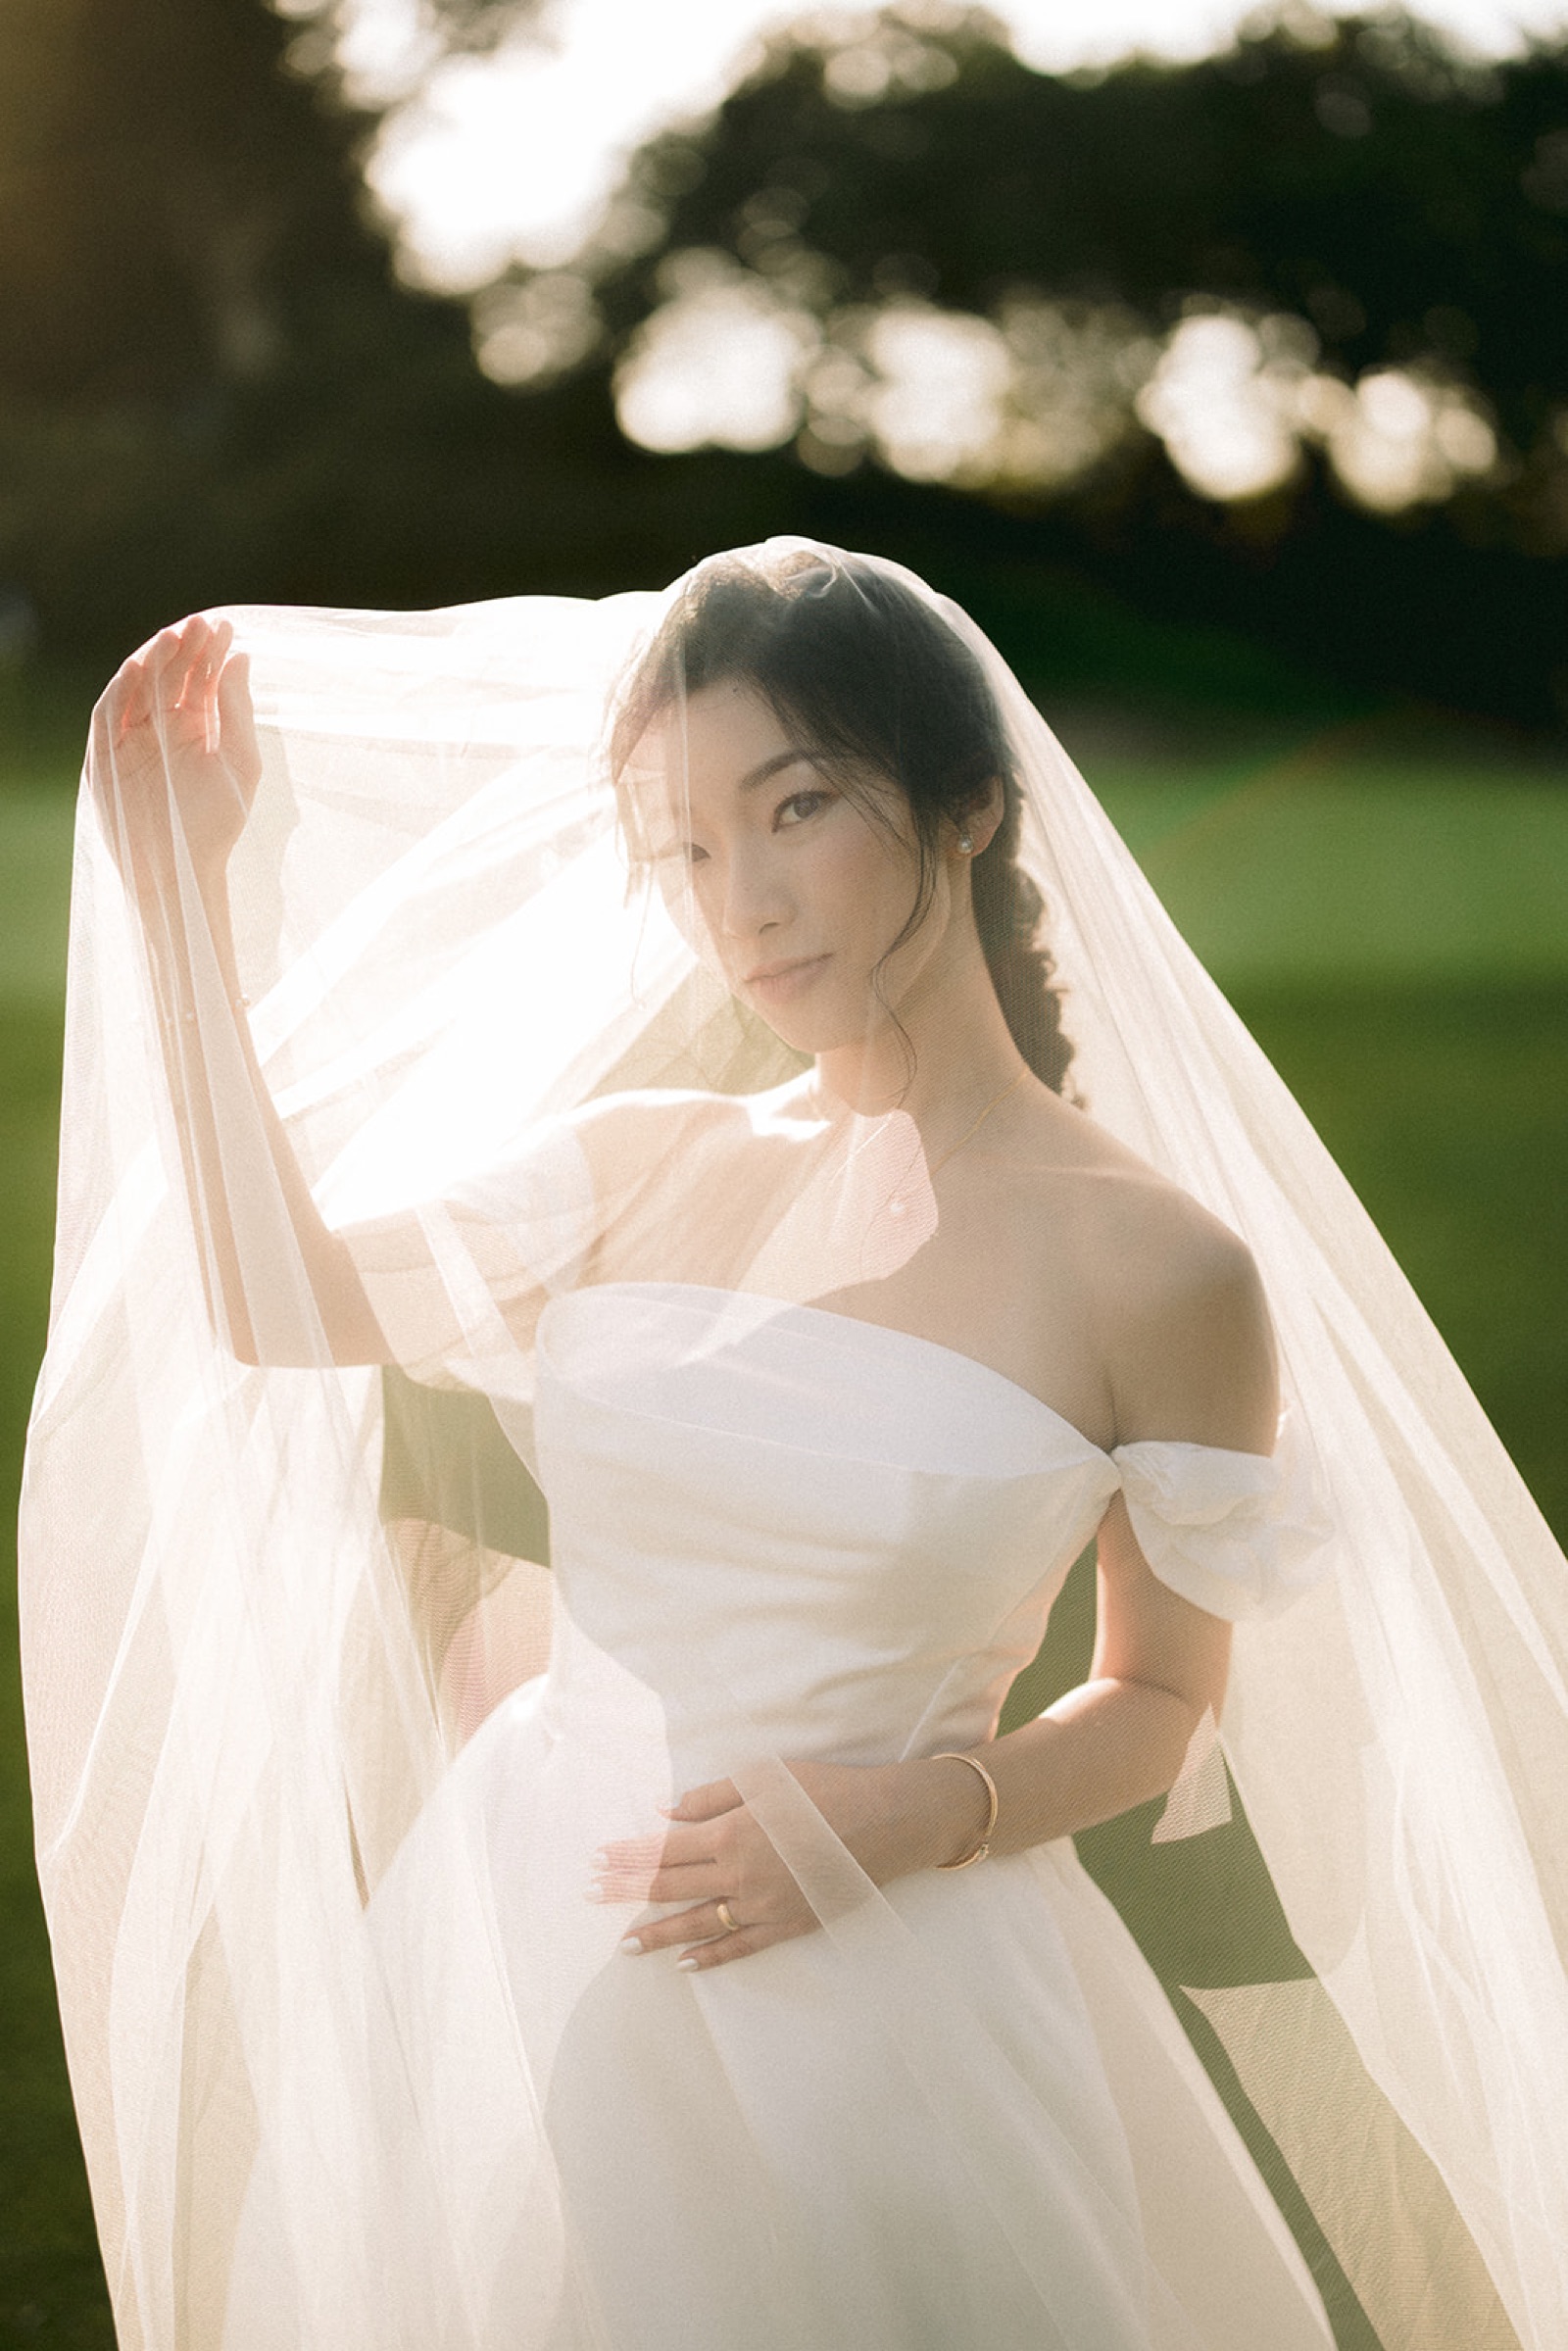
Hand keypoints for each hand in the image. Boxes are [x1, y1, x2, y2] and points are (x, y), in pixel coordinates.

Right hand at [91, 614, 260, 895]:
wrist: (181, 869)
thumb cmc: (217, 822)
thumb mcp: (239, 762)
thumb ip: (236, 711)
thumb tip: (242, 657)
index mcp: (197, 728)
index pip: (201, 679)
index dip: (211, 652)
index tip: (225, 626)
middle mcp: (163, 728)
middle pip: (170, 677)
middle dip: (185, 649)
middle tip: (200, 623)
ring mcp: (133, 738)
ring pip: (139, 688)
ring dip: (153, 661)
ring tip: (174, 636)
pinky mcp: (107, 755)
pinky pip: (110, 715)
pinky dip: (121, 690)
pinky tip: (140, 666)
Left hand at [591, 1754, 989, 1972]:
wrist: (885, 1822)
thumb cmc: (824, 1790)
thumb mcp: (764, 1778)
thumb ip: (711, 1797)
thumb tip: (664, 1814)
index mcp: (729, 1832)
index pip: (664, 1850)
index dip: (627, 1856)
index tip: (595, 1860)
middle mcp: (739, 1874)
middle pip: (670, 1887)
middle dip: (625, 1891)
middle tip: (590, 1897)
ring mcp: (763, 1905)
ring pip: (698, 1923)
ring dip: (657, 1934)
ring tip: (624, 1946)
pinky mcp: (787, 1924)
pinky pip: (741, 1946)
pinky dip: (711, 1956)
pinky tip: (685, 1964)